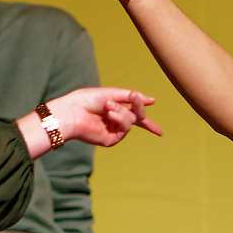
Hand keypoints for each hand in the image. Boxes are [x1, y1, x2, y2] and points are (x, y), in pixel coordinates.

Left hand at [27, 87, 164, 155]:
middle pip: (138, 118)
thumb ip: (132, 96)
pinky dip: (120, 119)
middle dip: (138, 107)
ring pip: (132, 121)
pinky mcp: (111, 139)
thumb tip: (153, 100)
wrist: (72, 112)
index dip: (148, 124)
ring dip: (122, 111)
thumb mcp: (112, 93)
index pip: (135, 117)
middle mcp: (115, 122)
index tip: (159, 132)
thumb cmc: (86, 100)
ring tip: (107, 107)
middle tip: (134, 99)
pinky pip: (126, 128)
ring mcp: (114, 131)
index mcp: (115, 110)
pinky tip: (109, 115)